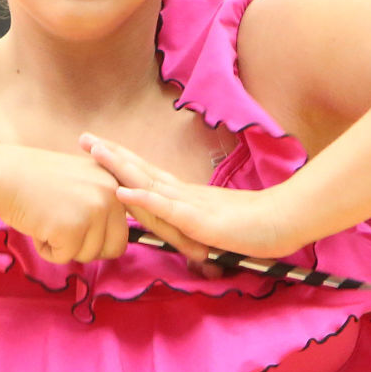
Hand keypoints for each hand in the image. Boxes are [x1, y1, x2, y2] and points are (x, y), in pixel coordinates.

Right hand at [0, 144, 131, 263]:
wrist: (5, 176)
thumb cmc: (39, 183)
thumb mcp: (82, 183)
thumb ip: (103, 205)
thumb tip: (117, 246)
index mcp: (116, 184)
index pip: (123, 231)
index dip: (99, 239)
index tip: (76, 227)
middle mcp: (111, 195)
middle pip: (114, 248)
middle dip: (86, 248)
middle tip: (62, 230)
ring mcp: (94, 211)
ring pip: (88, 255)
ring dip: (64, 247)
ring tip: (47, 220)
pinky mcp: (73, 228)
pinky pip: (65, 257)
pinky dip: (47, 249)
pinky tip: (37, 225)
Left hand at [81, 135, 309, 260]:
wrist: (287, 221)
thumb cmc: (258, 226)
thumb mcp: (219, 227)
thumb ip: (199, 227)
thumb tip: (185, 233)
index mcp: (187, 197)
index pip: (149, 176)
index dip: (124, 162)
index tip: (100, 148)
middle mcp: (185, 195)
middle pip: (142, 171)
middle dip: (111, 155)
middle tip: (84, 138)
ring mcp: (191, 205)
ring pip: (149, 183)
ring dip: (120, 168)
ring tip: (95, 153)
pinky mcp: (200, 220)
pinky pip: (167, 209)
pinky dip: (143, 200)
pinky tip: (122, 192)